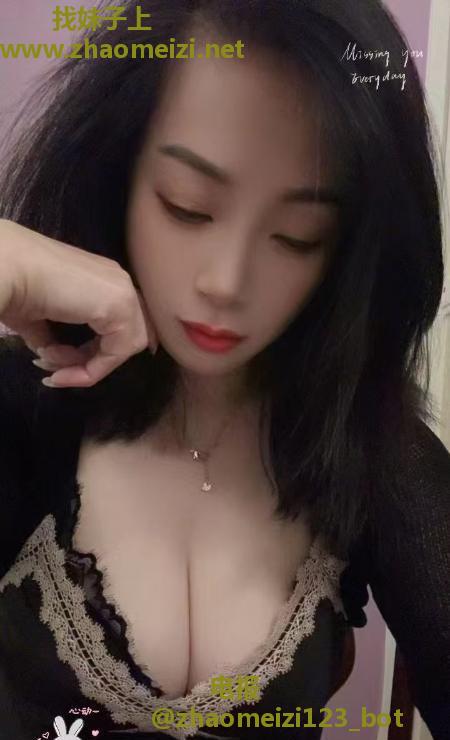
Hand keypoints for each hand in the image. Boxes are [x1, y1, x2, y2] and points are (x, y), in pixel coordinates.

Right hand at [0, 218, 157, 387]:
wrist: (4, 268)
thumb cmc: (14, 287)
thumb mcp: (38, 319)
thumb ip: (55, 339)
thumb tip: (55, 360)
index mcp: (102, 280)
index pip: (117, 327)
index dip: (93, 355)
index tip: (58, 370)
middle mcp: (118, 282)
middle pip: (127, 337)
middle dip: (94, 362)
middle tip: (58, 373)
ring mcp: (123, 291)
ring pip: (126, 347)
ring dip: (88, 368)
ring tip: (52, 370)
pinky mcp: (121, 305)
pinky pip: (118, 352)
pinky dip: (91, 370)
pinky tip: (60, 372)